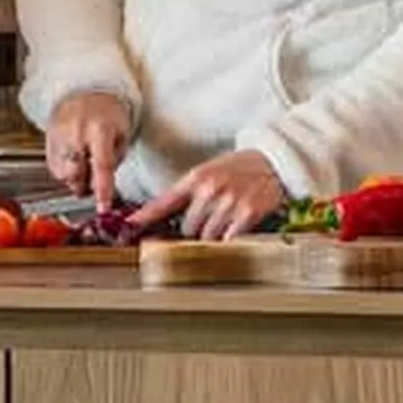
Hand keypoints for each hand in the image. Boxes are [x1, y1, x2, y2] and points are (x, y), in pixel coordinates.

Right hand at [44, 92, 134, 209]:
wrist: (84, 91)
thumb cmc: (107, 112)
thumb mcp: (122, 133)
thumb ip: (115, 159)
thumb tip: (101, 184)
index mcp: (99, 130)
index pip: (102, 166)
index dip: (103, 190)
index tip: (103, 208)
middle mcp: (75, 135)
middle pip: (77, 175)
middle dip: (87, 184)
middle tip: (95, 177)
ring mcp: (58, 138)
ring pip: (64, 175)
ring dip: (76, 178)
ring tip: (84, 162)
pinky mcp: (47, 142)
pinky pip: (55, 169)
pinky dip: (65, 171)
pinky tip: (74, 159)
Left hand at [130, 149, 289, 241]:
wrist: (272, 162)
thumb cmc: (236, 170)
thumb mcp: (207, 173)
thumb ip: (185, 193)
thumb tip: (157, 215)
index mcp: (196, 178)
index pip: (164, 202)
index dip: (145, 216)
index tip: (131, 226)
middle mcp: (210, 189)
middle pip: (186, 228)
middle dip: (193, 230)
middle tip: (207, 220)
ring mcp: (229, 202)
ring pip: (206, 236)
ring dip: (212, 236)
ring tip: (223, 222)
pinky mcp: (248, 214)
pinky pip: (228, 239)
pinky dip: (228, 240)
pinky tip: (233, 231)